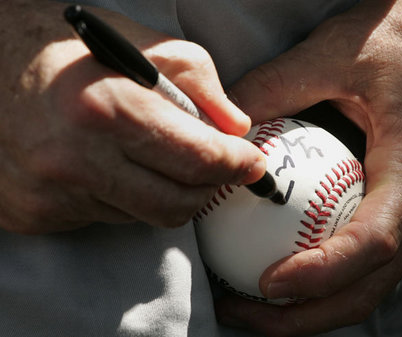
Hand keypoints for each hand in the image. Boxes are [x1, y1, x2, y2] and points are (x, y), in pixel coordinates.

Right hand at [0, 1, 264, 233]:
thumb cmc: (66, 48)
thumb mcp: (142, 44)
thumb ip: (200, 83)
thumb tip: (236, 127)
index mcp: (105, 109)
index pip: (197, 159)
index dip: (235, 164)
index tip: (251, 162)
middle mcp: (73, 159)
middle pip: (175, 203)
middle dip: (208, 187)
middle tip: (217, 168)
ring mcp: (50, 194)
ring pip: (142, 216)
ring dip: (164, 191)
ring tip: (153, 157)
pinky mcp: (33, 213)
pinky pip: (104, 218)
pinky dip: (122, 197)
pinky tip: (109, 166)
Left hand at [217, 0, 401, 334]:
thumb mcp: (334, 53)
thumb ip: (274, 87)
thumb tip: (225, 126)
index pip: (373, 243)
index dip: (321, 274)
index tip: (267, 285)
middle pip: (373, 284)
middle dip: (308, 315)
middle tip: (246, 311)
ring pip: (377, 277)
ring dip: (320, 301)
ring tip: (260, 300)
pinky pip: (379, 249)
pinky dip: (336, 269)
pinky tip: (296, 258)